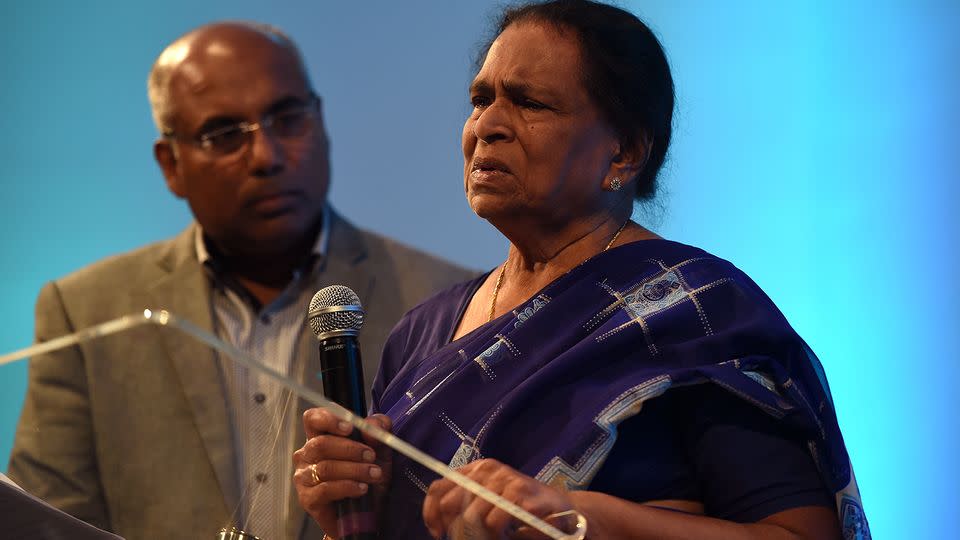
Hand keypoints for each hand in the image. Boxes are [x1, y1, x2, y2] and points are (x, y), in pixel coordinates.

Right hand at [293, 408, 392, 534]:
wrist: (368, 513)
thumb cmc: (369, 477)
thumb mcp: (382, 451)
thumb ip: (379, 432)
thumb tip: (371, 425)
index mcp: (320, 437)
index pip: (313, 419)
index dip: (328, 419)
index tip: (350, 427)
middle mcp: (307, 455)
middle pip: (320, 443)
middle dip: (350, 449)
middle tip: (371, 456)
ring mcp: (304, 477)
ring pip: (325, 467)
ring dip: (354, 469)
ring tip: (374, 474)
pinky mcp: (307, 498)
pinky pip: (325, 489)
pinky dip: (347, 487)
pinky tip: (362, 489)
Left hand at [422, 459, 575, 539]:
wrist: (560, 509)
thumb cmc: (519, 508)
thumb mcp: (488, 501)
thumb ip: (465, 505)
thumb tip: (438, 523)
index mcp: (476, 469)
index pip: (438, 488)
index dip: (431, 513)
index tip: (437, 533)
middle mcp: (488, 470)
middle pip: (450, 503)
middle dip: (455, 527)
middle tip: (470, 538)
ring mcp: (504, 480)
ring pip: (471, 515)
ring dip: (479, 534)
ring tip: (495, 535)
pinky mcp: (519, 493)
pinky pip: (493, 521)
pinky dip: (497, 533)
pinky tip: (509, 532)